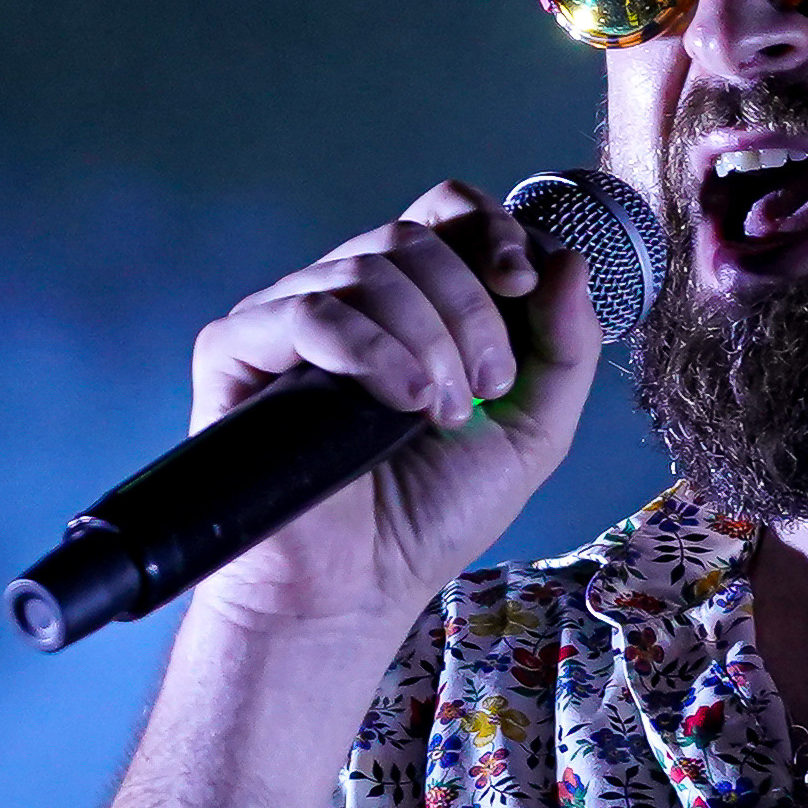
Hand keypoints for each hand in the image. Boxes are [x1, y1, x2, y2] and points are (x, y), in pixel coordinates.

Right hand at [186, 180, 601, 630]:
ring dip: (428, 338)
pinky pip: (306, 311)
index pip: (446, 215)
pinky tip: (400, 401)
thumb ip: (565, 349)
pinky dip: (367, 348)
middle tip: (486, 387)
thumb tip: (570, 259)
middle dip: (470, 309)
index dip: (490, 229)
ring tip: (441, 415)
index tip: (523, 283)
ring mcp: (289, 320)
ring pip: (366, 269)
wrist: (356, 593)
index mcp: (415, 304)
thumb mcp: (532, 433)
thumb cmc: (430, 516)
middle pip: (413, 238)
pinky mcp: (238, 351)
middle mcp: (350, 300)